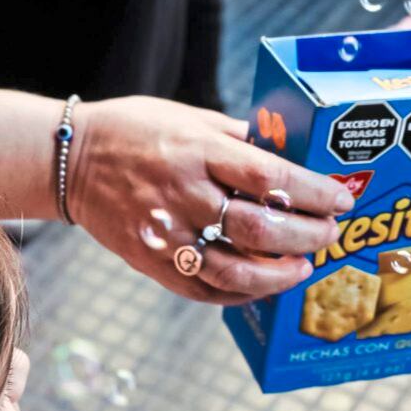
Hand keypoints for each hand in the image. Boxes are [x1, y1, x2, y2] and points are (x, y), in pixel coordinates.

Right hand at [67, 97, 353, 305]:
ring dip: (276, 275)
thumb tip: (291, 157)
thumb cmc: (135, 131)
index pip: (269, 177)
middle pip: (258, 227)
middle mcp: (183, 193)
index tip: (340, 200)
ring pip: (233, 270)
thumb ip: (238, 140)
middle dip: (305, 235)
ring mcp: (165, 233)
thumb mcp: (190, 118)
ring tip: (301, 268)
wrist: (70, 160)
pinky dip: (238, 293)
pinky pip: (202, 290)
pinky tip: (260, 285)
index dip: (313, 193)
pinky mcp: (149, 261)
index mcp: (197, 151)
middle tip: (328, 234)